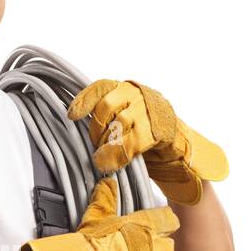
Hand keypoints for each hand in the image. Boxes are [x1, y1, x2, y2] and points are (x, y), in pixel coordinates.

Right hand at [20, 177, 178, 250]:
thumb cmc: (92, 246)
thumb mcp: (96, 218)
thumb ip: (105, 200)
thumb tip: (107, 183)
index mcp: (145, 227)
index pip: (169, 220)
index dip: (165, 222)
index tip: (162, 225)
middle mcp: (155, 249)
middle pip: (169, 247)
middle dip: (160, 248)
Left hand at [68, 77, 228, 205]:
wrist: (178, 149)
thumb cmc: (144, 136)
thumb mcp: (122, 121)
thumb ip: (105, 119)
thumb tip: (76, 126)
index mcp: (126, 88)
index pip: (101, 87)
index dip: (84, 100)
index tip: (72, 115)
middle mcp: (138, 94)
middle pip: (106, 107)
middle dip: (96, 130)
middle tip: (95, 145)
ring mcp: (150, 110)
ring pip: (119, 124)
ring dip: (106, 144)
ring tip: (100, 157)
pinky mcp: (160, 129)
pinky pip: (132, 142)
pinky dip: (117, 155)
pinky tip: (108, 163)